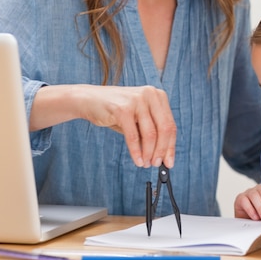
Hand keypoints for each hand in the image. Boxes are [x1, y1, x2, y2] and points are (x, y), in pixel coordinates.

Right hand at [31, 84, 176, 168]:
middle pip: (164, 129)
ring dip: (149, 153)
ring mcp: (137, 100)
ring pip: (150, 134)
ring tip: (146, 163)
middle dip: (162, 151)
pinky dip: (136, 152)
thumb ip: (151, 132)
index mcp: (157, 95)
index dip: (171, 146)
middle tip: (157, 164)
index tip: (170, 161)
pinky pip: (134, 136)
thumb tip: (163, 156)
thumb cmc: (116, 111)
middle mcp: (150, 94)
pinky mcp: (123, 109)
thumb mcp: (137, 119)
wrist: (89, 100)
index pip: (170, 124)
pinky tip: (137, 160)